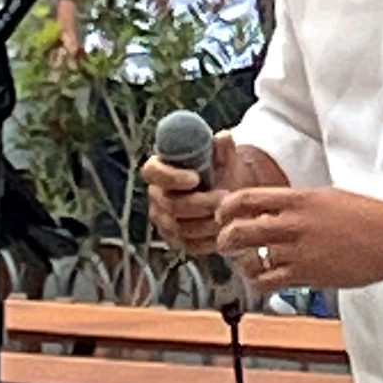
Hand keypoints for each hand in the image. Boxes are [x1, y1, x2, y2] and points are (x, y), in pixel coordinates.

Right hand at [143, 134, 285, 253]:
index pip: (152, 171)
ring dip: (206, 222)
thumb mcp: (225, 157)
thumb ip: (223, 148)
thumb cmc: (221, 170)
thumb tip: (223, 138)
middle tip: (224, 198)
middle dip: (199, 203)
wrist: (230, 193)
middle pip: (170, 203)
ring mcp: (164, 219)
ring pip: (179, 227)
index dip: (170, 176)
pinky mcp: (176, 239)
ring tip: (229, 214)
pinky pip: (188, 244)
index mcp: (160, 169)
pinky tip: (224, 231)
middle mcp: (157, 195)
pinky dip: (207, 240)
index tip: (195, 178)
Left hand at [211, 183, 382, 292]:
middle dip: (224, 238)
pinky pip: (268, 282)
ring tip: (245, 262)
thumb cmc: (366, 215)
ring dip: (241, 262)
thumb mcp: (327, 197)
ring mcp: (298, 251)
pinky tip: (264, 278)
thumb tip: (277, 211)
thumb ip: (298, 204)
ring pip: (250, 259)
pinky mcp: (306, 275)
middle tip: (225, 241)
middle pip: (238, 231)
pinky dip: (259, 281)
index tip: (223, 214)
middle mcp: (293, 224)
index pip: (245, 199)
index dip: (226, 208)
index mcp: (298, 199)